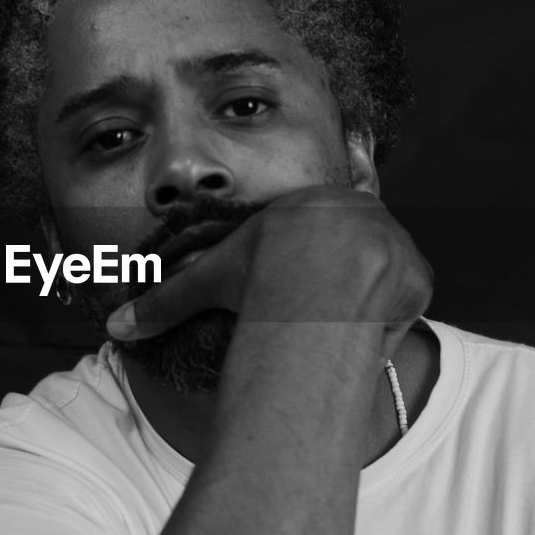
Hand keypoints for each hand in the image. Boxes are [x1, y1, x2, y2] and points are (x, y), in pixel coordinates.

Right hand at [107, 186, 432, 356]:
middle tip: (318, 306)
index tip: (305, 278)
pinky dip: (386, 320)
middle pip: (355, 252)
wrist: (319, 270)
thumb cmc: (260, 267)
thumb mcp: (211, 280)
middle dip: (342, 279)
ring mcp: (397, 244)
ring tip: (336, 322)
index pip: (321, 227)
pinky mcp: (419, 279)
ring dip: (364, 302)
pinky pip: (403, 304)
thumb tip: (115, 328)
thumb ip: (168, 301)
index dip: (312, 252)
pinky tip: (362, 329)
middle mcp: (365, 215)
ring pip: (382, 281)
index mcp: (318, 206)